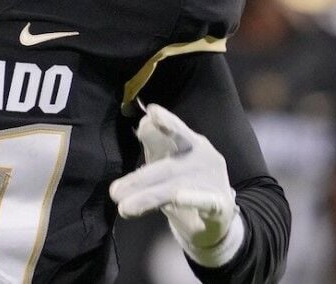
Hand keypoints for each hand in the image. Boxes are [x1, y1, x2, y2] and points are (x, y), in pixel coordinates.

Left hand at [109, 103, 244, 266]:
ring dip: (150, 197)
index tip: (147, 120)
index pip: (177, 131)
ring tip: (125, 208)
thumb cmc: (187, 181)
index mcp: (191, 143)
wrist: (219, 216)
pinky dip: (193, 199)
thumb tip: (143, 124)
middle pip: (169, 167)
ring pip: (177, 188)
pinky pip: (206, 202)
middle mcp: (203, 158)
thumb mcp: (169, 160)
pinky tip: (179, 198)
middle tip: (114, 192)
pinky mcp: (220, 205)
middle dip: (140, 179)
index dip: (165, 123)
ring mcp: (213, 180)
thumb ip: (156, 144)